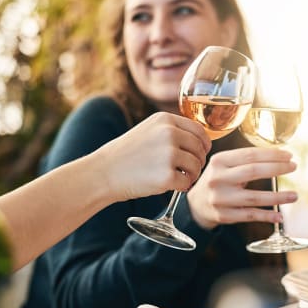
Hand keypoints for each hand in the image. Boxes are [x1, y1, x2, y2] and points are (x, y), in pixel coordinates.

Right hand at [96, 112, 210, 201]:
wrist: (103, 172)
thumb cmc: (126, 155)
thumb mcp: (148, 131)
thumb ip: (171, 131)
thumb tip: (200, 141)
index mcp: (165, 120)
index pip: (199, 130)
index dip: (204, 144)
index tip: (201, 153)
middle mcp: (169, 133)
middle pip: (200, 149)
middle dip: (198, 161)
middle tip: (188, 171)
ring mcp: (168, 154)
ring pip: (197, 166)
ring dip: (191, 175)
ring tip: (178, 179)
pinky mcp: (166, 176)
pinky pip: (187, 183)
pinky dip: (182, 187)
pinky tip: (172, 186)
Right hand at [187, 147, 297, 229]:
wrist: (196, 203)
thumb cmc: (218, 180)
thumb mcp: (223, 165)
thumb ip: (244, 160)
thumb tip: (279, 156)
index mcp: (218, 161)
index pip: (249, 155)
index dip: (272, 154)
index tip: (289, 155)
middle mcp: (217, 178)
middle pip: (252, 171)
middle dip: (277, 168)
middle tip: (293, 167)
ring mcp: (219, 198)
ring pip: (253, 197)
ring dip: (277, 197)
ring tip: (294, 195)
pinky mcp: (222, 215)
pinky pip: (249, 215)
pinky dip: (266, 216)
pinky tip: (279, 216)